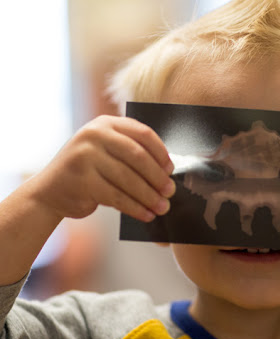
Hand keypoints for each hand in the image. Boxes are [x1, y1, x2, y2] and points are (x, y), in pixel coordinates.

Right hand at [31, 115, 174, 222]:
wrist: (50, 192)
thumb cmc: (88, 173)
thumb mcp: (106, 153)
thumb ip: (130, 153)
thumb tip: (167, 172)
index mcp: (105, 124)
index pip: (143, 133)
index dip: (161, 153)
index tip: (171, 169)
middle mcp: (94, 135)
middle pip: (138, 156)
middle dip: (157, 177)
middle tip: (170, 191)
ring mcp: (86, 156)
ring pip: (129, 179)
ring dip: (149, 196)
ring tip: (162, 207)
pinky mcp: (82, 180)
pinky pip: (117, 196)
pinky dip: (135, 208)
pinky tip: (146, 215)